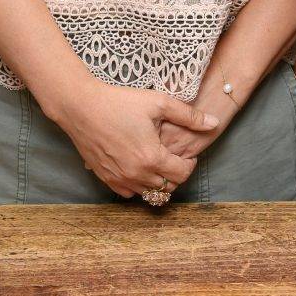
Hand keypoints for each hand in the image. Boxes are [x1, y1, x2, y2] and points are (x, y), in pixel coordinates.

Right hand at [52, 81, 217, 197]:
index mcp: (152, 157)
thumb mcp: (159, 103)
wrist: (81, 107)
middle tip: (174, 156)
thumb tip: (214, 123)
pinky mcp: (106, 179)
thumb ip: (189, 116)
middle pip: (168, 186)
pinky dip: (139, 185)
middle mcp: (137, 174)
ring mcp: (120, 179)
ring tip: (158, 161)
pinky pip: (129, 193)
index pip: (182, 174)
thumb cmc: (120, 102)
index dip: (190, 164)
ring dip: (158, 181)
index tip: (187, 153)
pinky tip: (139, 167)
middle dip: (176, 173)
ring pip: (149, 192)